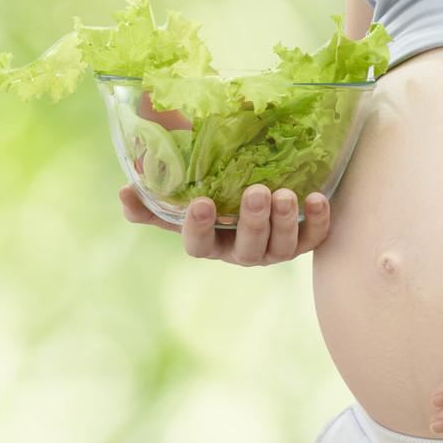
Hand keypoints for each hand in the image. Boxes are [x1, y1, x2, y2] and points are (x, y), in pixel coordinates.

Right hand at [118, 182, 331, 265]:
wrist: (260, 195)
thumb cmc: (215, 200)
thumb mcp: (181, 203)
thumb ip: (152, 203)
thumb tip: (124, 192)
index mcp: (210, 242)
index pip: (199, 245)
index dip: (199, 228)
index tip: (201, 203)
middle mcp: (242, 251)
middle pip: (247, 247)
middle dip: (252, 221)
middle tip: (256, 191)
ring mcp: (273, 249)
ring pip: (281, 246)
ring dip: (285, 220)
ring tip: (286, 194)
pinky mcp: (303, 240)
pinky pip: (314, 238)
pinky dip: (319, 221)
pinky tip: (318, 197)